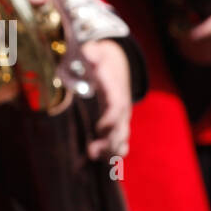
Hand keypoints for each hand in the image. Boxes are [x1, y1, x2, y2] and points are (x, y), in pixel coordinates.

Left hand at [81, 39, 130, 159]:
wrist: (115, 63)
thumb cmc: (101, 58)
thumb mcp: (96, 51)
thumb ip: (92, 52)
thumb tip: (89, 52)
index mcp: (116, 90)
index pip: (118, 107)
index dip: (111, 119)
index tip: (99, 128)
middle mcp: (121, 107)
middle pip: (121, 129)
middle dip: (110, 143)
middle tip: (92, 152)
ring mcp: (120, 118)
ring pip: (121, 139)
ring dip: (110, 151)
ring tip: (93, 158)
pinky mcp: (115, 124)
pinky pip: (117, 142)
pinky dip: (109, 153)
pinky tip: (95, 159)